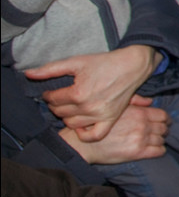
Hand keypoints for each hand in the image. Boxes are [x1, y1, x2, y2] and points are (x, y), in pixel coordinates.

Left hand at [26, 45, 157, 140]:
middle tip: (61, 99)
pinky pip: (94, 135)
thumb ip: (50, 69)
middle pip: (60, 112)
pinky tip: (81, 124)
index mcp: (78, 93)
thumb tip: (28, 74)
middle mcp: (88, 106)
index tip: (52, 92)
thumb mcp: (76, 62)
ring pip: (72, 124)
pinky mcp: (111, 119)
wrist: (132, 66)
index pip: (53, 100)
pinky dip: (84, 133)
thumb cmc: (104, 62)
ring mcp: (100, 115)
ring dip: (67, 116)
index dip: (48, 95)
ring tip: (70, 108)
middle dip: (56, 105)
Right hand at [59, 96, 168, 164]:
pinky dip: (160, 150)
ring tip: (154, 141)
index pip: (163, 115)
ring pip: (162, 139)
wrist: (84, 143)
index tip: (164, 122)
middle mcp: (142, 125)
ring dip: (160, 140)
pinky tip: (154, 150)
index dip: (165, 119)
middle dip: (163, 130)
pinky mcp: (137, 152)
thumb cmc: (98, 123)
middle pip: (164, 127)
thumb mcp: (116, 107)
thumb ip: (135, 101)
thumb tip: (151, 101)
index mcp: (139, 113)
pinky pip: (159, 151)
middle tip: (159, 132)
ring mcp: (141, 139)